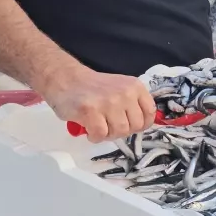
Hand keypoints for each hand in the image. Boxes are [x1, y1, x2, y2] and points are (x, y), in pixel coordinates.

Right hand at [41, 65, 155, 142]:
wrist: (65, 78)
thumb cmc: (93, 88)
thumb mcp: (120, 89)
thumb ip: (133, 103)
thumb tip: (141, 125)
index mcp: (135, 87)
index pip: (150, 114)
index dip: (140, 125)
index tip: (128, 125)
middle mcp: (125, 93)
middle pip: (135, 126)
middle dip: (122, 131)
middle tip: (109, 126)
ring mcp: (108, 102)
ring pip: (119, 132)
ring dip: (108, 135)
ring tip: (99, 127)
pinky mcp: (90, 111)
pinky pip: (101, 135)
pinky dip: (95, 137)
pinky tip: (89, 130)